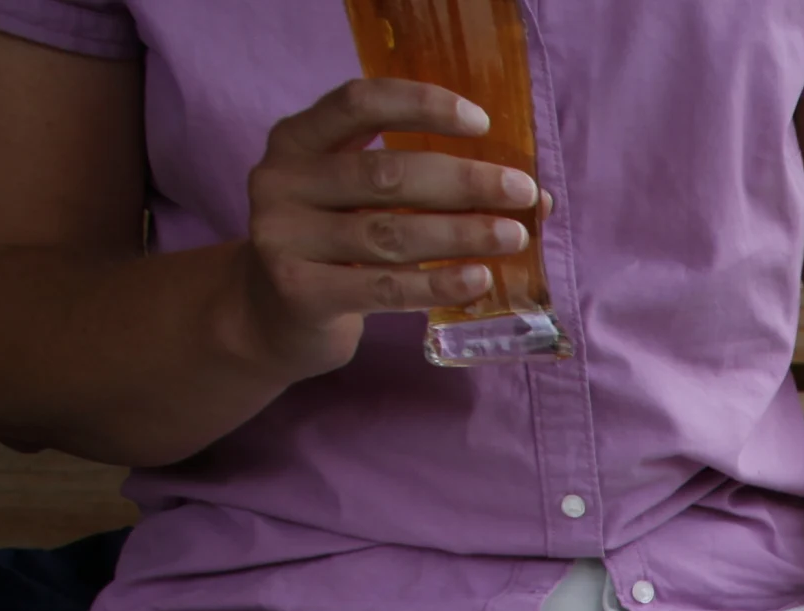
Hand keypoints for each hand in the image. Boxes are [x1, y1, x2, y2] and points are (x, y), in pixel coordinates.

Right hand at [233, 79, 537, 378]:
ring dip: (461, 233)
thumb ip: (424, 185)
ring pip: (389, 233)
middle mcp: (282, 180)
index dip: (421, 105)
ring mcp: (284, 236)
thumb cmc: (335, 246)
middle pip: (385, 174)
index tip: (479, 122)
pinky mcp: (299, 291)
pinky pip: (383, 287)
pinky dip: (437, 284)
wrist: (271, 315)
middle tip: (520, 191)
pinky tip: (478, 279)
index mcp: (297, 138)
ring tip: (513, 236)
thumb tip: (532, 196)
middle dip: (462, 181)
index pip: (359, 103)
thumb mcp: (360, 200)